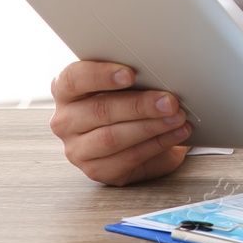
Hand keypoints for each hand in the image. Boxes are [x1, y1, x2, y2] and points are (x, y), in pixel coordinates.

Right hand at [49, 61, 191, 184]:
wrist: (143, 135)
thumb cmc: (132, 101)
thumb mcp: (130, 84)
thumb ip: (135, 76)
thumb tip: (163, 72)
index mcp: (67, 90)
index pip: (73, 79)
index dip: (101, 75)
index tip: (130, 74)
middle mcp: (66, 120)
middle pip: (99, 110)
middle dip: (139, 105)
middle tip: (169, 101)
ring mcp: (77, 149)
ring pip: (112, 137)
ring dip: (150, 126)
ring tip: (177, 117)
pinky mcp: (96, 170)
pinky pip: (127, 158)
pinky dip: (157, 144)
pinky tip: (176, 133)